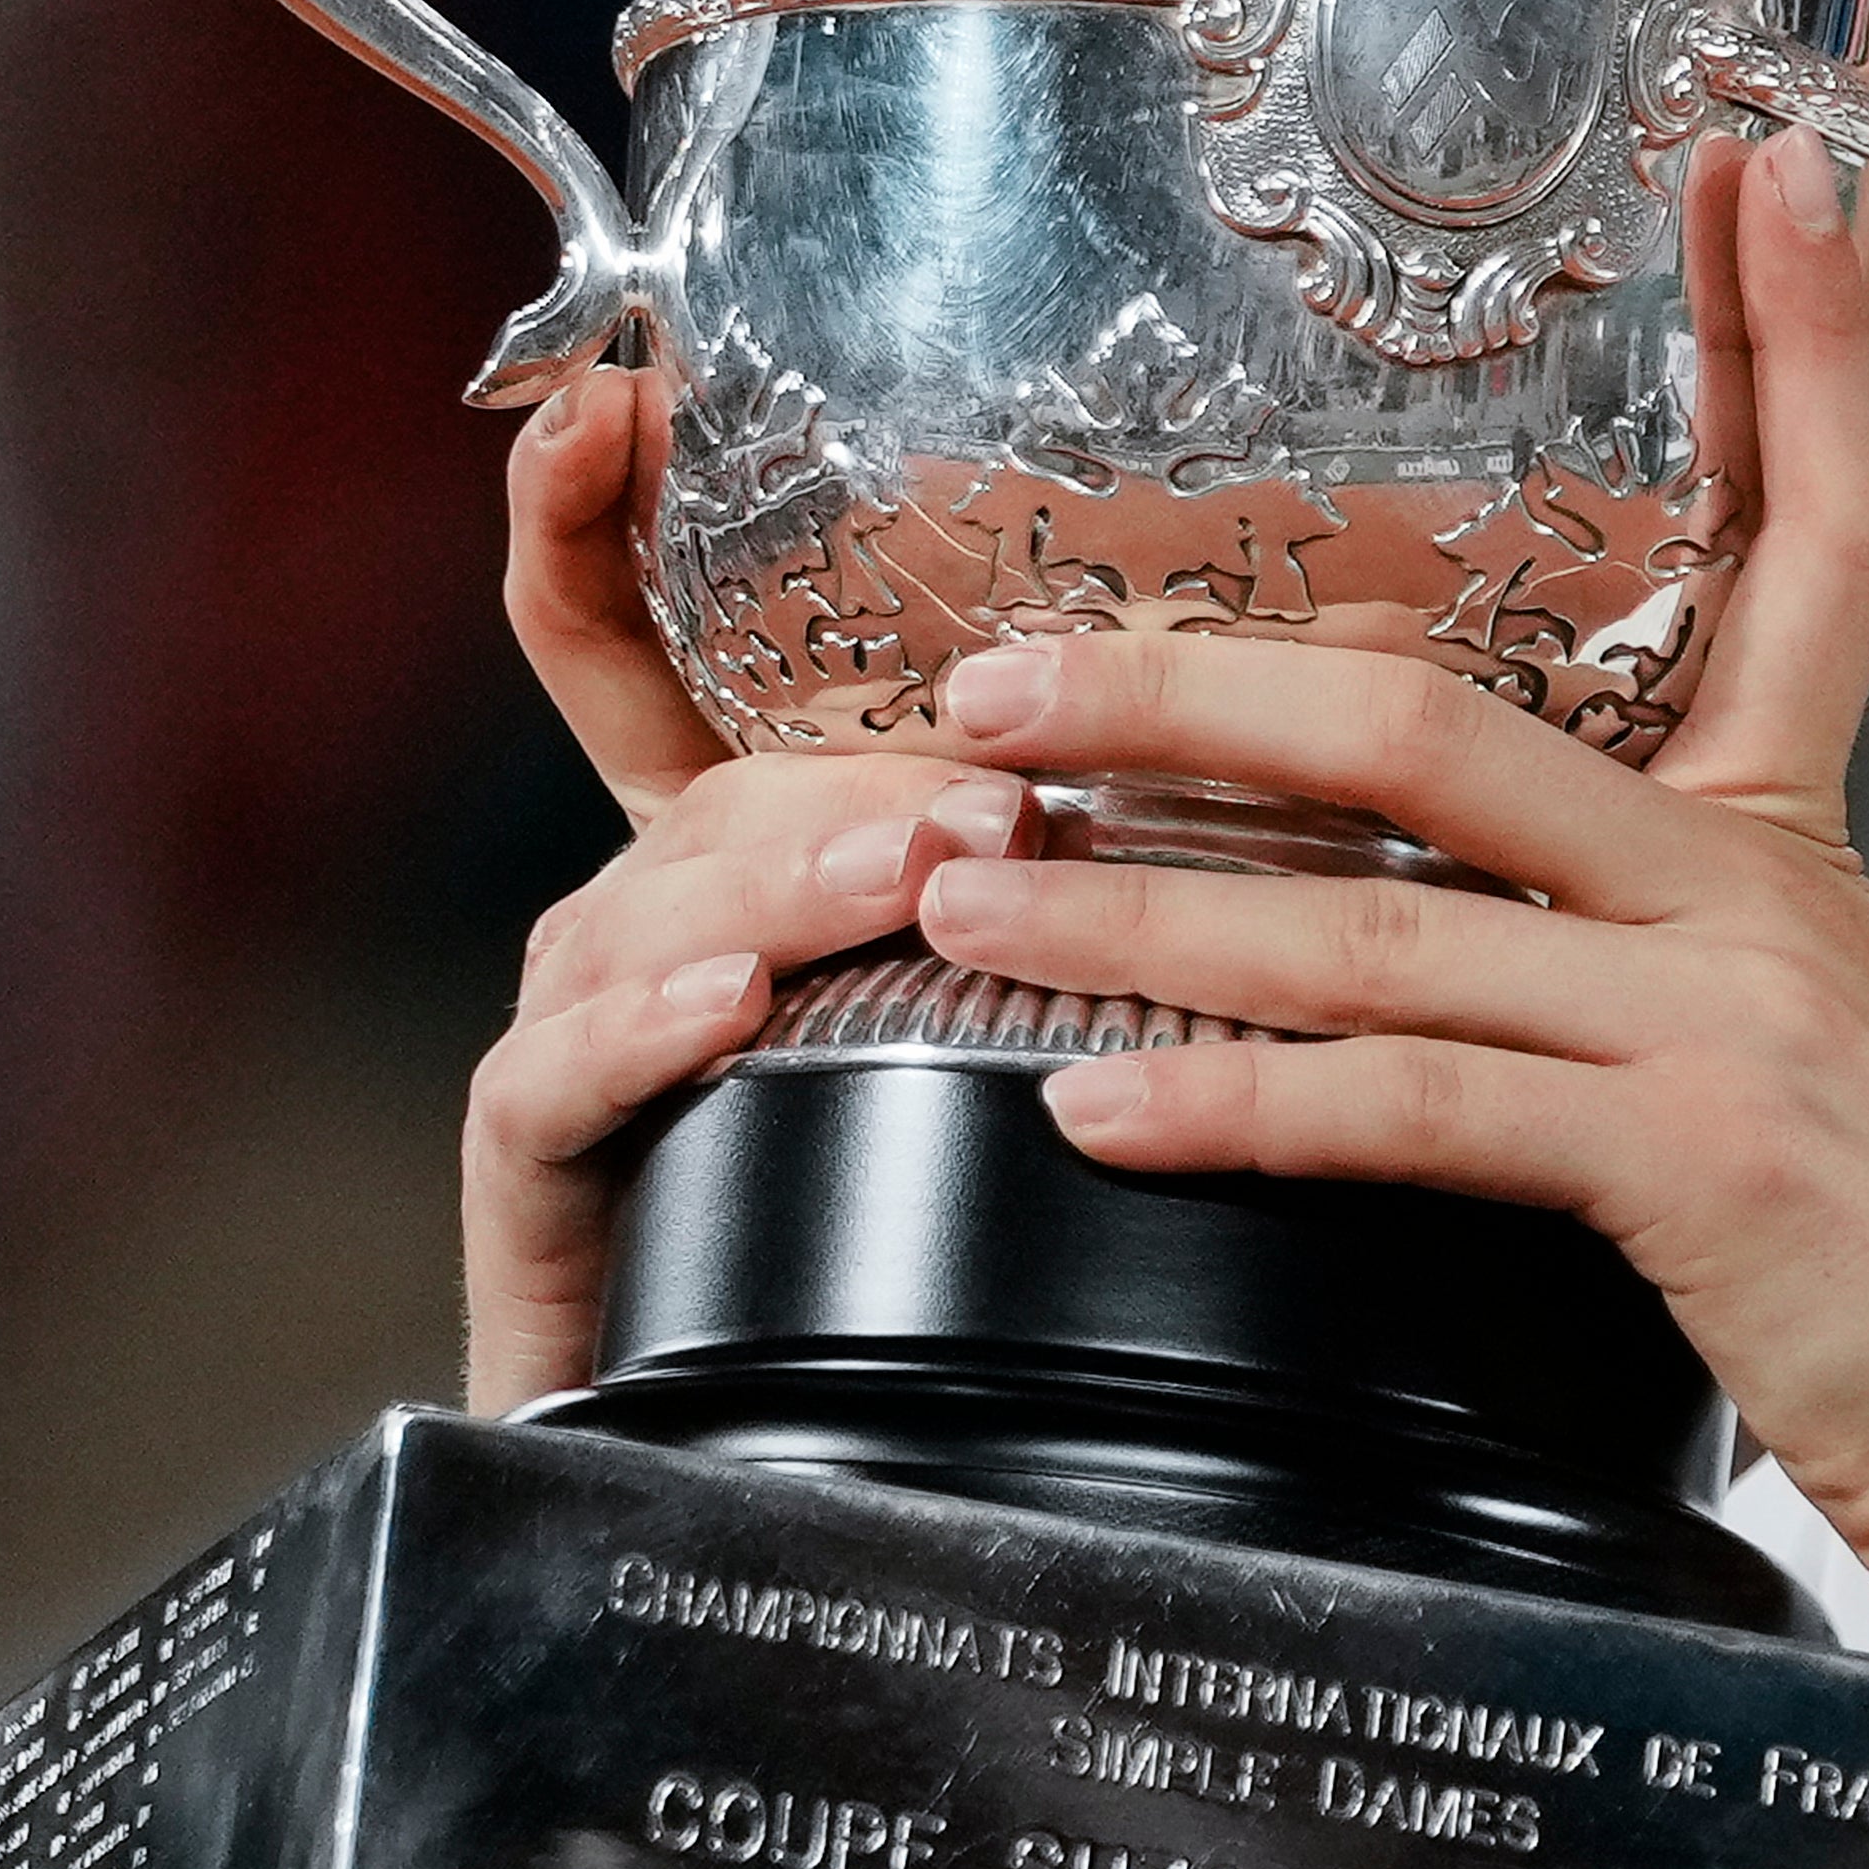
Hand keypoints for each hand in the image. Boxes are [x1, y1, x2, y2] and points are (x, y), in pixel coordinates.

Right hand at [459, 364, 1023, 1410]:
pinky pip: (559, 1083)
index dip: (608, 524)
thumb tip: (1326, 667)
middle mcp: (651, 916)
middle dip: (834, 769)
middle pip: (703, 789)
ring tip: (907, 876)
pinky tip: (724, 1007)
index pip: (650, 657)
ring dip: (786, 881)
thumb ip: (1127, 822)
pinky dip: (645, 1034)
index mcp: (756, 844)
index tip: (610, 400)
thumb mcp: (1053, 968)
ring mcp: (582, 1040)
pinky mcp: (542, 1178)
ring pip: (646, 910)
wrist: (831, 1468)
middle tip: (993, 788)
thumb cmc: (978, 1207)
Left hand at [916, 127, 1868, 1698]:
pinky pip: (1419, 1103)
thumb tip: (1480, 972)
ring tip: (959, 895)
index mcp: (1799, 851)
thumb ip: (1663, 994)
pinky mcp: (1701, 1160)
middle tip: (1000, 675)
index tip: (1757, 182)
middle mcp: (1763, 896)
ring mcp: (1731, 1016)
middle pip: (1448, 717)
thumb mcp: (1823, 1085)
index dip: (1794, 346)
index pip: (1813, 534)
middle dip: (1193, 682)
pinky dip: (1236, 1103)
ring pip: (1382, 913)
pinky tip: (1102, 1110)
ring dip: (1136, 902)